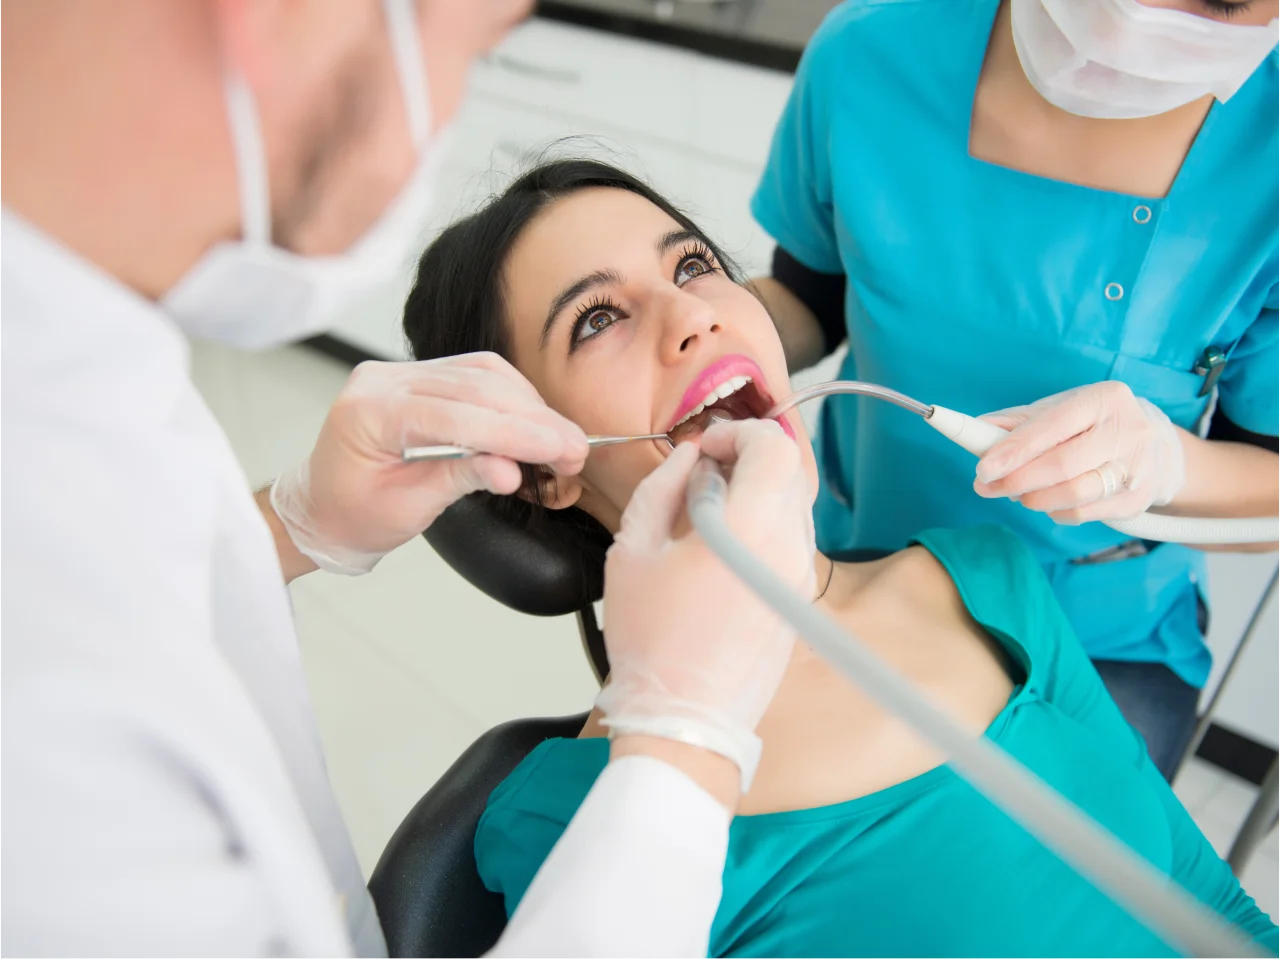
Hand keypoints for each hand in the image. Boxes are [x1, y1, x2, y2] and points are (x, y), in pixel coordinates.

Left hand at [270, 353, 587, 574]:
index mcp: (369, 412)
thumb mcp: (406, 509)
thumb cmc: (353, 515)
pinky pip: (476, 375)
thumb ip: (459, 479)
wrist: (320, 508)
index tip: (559, 450)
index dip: (514, 432)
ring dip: (530, 406)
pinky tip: (537, 423)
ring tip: (563, 442)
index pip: (455, 413)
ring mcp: (400, 372)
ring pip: (483, 373)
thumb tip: (512, 471)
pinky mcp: (420, 376)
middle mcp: (383, 379)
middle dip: (533, 419)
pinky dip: (513, 397)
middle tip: (576, 450)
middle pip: (475, 387)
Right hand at [597, 419, 815, 789]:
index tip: (706, 446)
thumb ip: (662, 488)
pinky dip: (763, 524)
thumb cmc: (653, 644)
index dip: (738, 433)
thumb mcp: (633, 551)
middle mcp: (788, 548)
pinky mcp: (798, 600)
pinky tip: (723, 546)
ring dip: (756, 491)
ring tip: (707, 512)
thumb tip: (687, 458)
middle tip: (704, 471)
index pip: (773, 447)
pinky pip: (789, 540)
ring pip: (792, 504)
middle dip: (747, 457)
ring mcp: (799, 576)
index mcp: (749, 528)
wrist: (686, 721)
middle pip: (788, 472)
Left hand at [974, 381, 1185, 523]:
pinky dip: (1054, 511)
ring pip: (1073, 494)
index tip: (983, 469)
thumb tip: (977, 432)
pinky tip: (1046, 501)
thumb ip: (1019, 422)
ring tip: (1017, 493)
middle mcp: (1128, 430)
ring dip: (1033, 499)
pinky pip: (1083, 513)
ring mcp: (1138, 468)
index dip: (1014, 450)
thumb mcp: (1060, 411)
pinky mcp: (1138, 499)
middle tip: (987, 487)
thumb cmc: (1093, 425)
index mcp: (1103, 399)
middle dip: (1017, 480)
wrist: (1155, 448)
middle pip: (1062, 465)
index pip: (1052, 426)